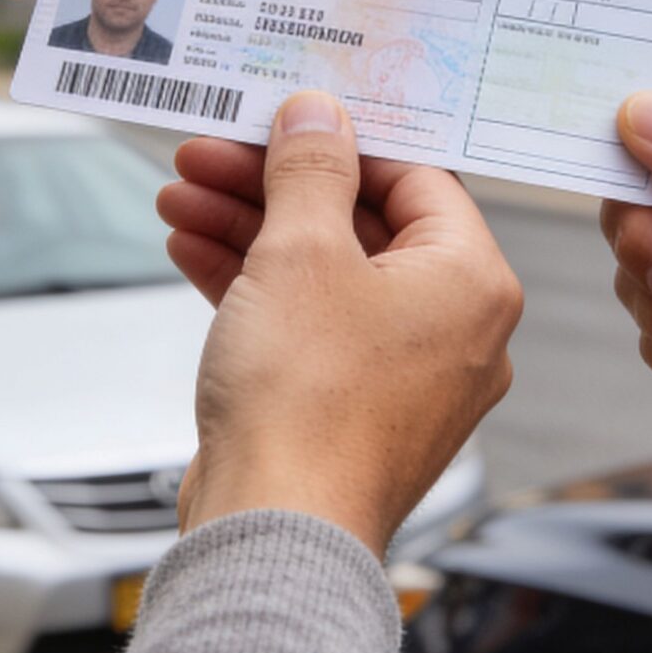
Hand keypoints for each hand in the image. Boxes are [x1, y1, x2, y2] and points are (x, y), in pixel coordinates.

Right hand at [157, 93, 521, 554]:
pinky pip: (309, 328)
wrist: (275, 537)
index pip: (416, 176)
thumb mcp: (300, 252)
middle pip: (362, 223)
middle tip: (209, 153)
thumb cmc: (306, 405)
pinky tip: (192, 252)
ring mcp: (404, 378)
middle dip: (272, 184)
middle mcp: (455, 331)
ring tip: (179, 197)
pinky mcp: (352, 413)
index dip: (339, 138)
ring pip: (325, 276)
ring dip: (250, 230)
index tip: (281, 118)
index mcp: (473, 283)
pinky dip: (255, 289)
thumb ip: (309, 169)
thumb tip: (318, 115)